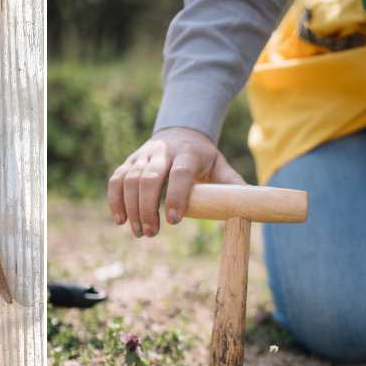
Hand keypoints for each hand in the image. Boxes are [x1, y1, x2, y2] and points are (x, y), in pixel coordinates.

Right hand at [107, 127, 244, 237]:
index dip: (177, 196)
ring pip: (130, 180)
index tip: (174, 221)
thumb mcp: (220, 165)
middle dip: (148, 208)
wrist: (180, 131)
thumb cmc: (202, 157)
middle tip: (152, 233)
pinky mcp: (129, 162)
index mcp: (188, 154)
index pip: (180, 173)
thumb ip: (232, 184)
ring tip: (139, 232)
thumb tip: (250, 207)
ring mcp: (143, 156)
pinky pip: (116, 180)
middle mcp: (162, 152)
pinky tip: (120, 219)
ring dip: (131, 208)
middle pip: (149, 178)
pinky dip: (115, 200)